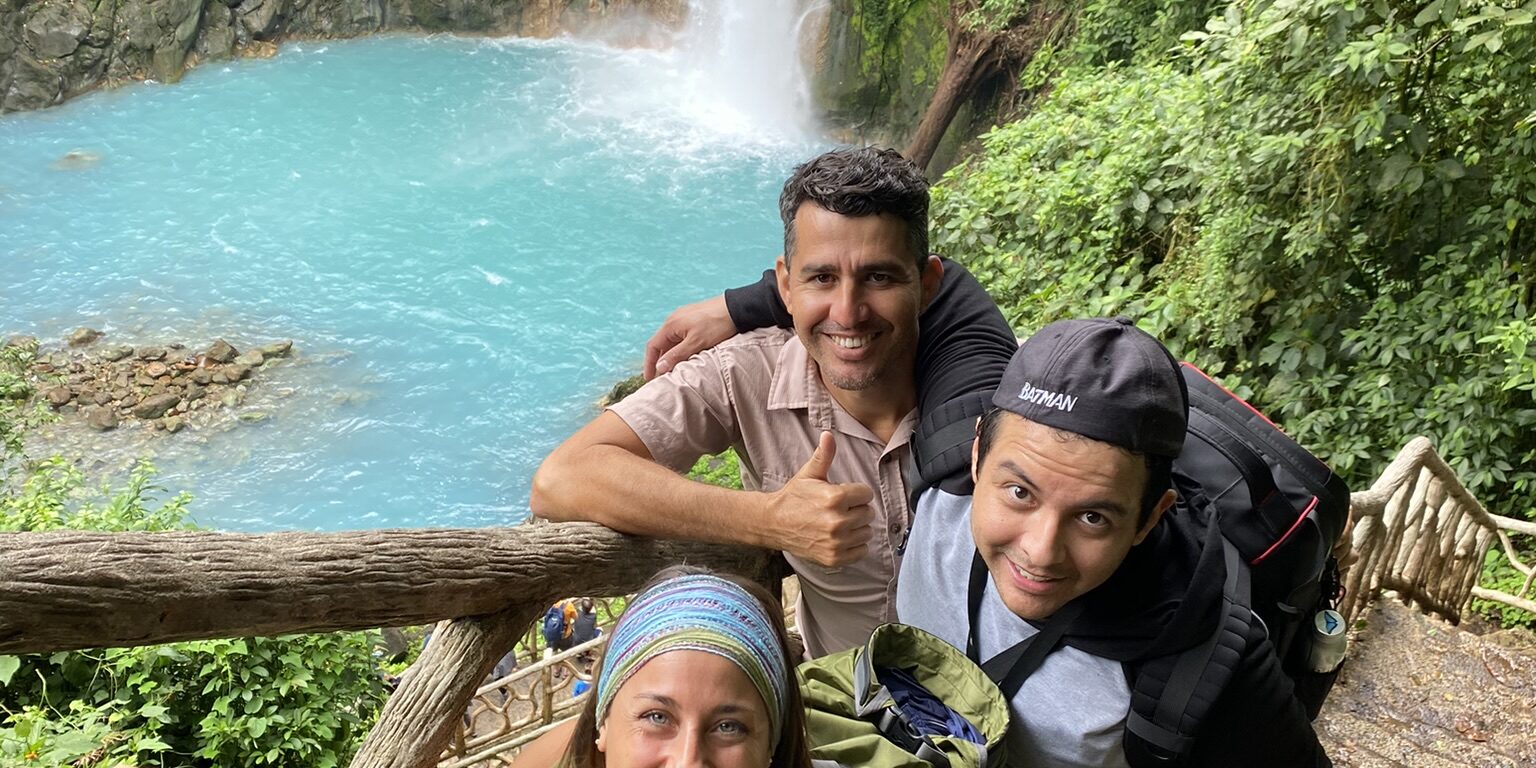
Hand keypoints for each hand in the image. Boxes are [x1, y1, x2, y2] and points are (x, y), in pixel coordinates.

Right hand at [644, 295, 734, 378]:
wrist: (736, 308)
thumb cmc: (717, 324)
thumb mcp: (696, 343)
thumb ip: (676, 355)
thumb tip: (659, 366)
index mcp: (671, 325)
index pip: (653, 346)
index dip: (649, 363)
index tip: (649, 378)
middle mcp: (673, 319)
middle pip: (661, 343)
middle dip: (660, 360)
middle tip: (663, 377)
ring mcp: (683, 317)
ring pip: (672, 340)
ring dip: (671, 354)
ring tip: (675, 369)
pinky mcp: (693, 318)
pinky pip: (680, 335)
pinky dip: (679, 347)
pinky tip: (687, 355)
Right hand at [766, 432, 875, 566]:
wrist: (773, 523)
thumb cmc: (794, 497)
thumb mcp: (808, 474)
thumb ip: (823, 455)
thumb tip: (828, 434)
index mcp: (834, 497)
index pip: (867, 494)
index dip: (856, 493)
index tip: (844, 495)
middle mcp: (837, 521)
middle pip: (869, 513)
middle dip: (857, 510)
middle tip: (839, 510)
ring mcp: (836, 542)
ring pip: (867, 532)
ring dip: (857, 528)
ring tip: (839, 523)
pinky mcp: (834, 558)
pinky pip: (861, 551)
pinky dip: (854, 546)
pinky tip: (840, 538)